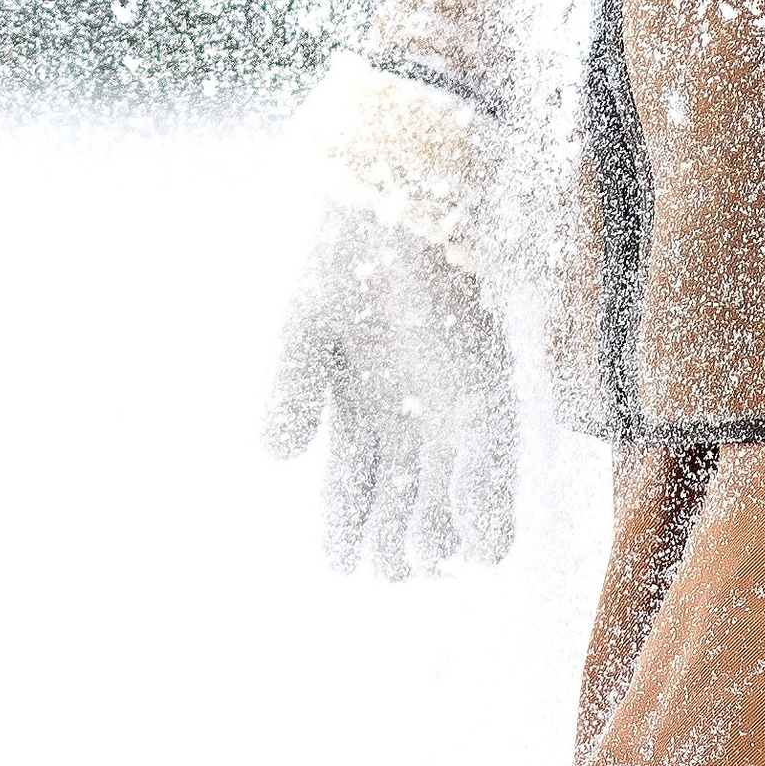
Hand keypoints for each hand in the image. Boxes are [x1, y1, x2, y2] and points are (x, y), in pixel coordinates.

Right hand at [264, 198, 516, 578]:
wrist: (401, 196)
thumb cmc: (350, 253)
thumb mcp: (306, 325)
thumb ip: (290, 386)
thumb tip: (271, 455)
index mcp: (360, 410)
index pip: (352, 490)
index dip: (346, 532)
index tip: (342, 565)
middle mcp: (409, 417)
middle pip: (404, 503)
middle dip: (397, 545)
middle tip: (388, 568)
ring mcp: (451, 406)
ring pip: (451, 493)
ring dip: (443, 535)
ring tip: (429, 560)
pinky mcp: (489, 387)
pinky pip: (493, 457)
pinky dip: (488, 501)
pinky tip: (479, 541)